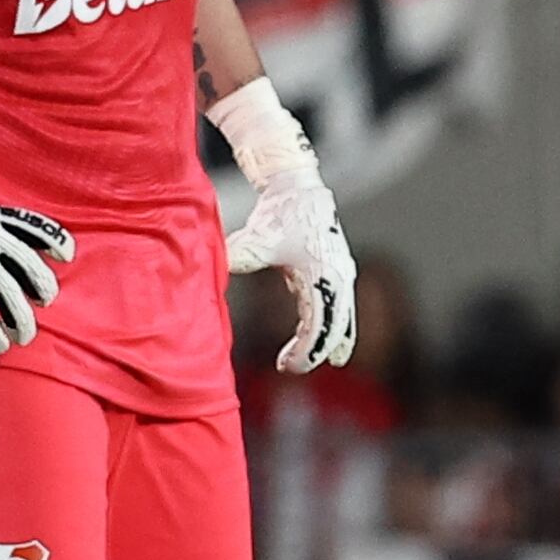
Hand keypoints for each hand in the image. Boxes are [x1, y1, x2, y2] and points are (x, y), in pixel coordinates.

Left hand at [224, 163, 358, 371]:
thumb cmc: (280, 215)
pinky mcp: (337, 274)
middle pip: (336, 327)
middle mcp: (339, 279)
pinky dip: (334, 329)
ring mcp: (341, 276)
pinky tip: (331, 345)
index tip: (289, 366)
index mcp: (323, 276)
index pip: (321, 324)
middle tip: (292, 369)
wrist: (300, 190)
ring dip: (330, 342)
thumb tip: (217, 277)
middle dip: (317, 351)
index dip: (308, 349)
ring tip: (313, 363)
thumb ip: (238, 260)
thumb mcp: (255, 240)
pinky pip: (341, 309)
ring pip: (343, 320)